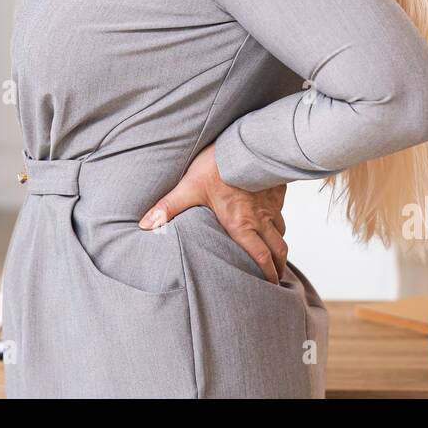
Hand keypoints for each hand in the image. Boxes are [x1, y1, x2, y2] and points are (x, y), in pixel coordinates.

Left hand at [138, 142, 288, 283]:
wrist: (247, 142)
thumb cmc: (217, 165)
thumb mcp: (188, 187)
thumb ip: (168, 208)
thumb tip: (145, 225)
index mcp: (241, 225)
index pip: (260, 257)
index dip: (267, 274)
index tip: (270, 285)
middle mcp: (260, 219)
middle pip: (277, 249)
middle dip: (278, 265)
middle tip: (276, 276)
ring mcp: (271, 205)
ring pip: (281, 230)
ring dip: (278, 243)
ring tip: (274, 250)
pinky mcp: (276, 190)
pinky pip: (281, 209)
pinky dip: (279, 218)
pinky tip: (272, 215)